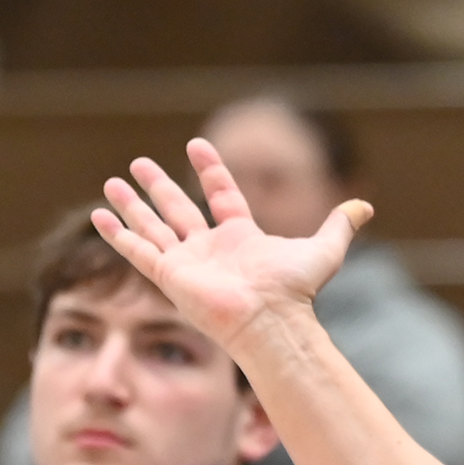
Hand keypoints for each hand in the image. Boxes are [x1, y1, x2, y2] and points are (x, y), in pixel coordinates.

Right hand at [94, 139, 372, 352]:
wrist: (271, 320)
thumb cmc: (294, 291)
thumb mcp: (324, 249)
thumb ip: (339, 225)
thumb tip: (364, 207)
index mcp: (240, 237)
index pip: (221, 194)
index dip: (211, 169)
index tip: (197, 144)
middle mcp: (209, 249)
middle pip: (177, 209)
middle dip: (158, 186)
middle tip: (139, 163)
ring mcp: (187, 262)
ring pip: (152, 226)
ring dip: (132, 205)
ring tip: (112, 182)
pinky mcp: (169, 275)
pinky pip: (137, 250)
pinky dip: (117, 233)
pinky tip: (99, 215)